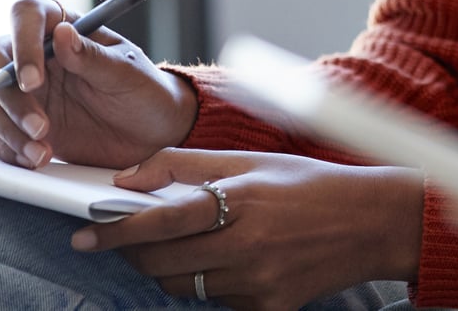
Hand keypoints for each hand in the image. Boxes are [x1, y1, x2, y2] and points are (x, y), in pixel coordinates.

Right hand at [0, 0, 196, 170]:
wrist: (151, 136)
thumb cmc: (143, 92)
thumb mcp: (126, 73)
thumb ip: (92, 56)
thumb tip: (62, 34)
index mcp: (62, 27)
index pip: (26, 15)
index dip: (21, 43)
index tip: (34, 80)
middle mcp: (33, 55)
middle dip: (7, 96)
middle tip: (40, 125)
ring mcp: (22, 91)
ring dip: (6, 128)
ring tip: (43, 150)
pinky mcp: (17, 125)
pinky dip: (6, 148)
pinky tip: (36, 158)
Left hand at [72, 149, 424, 310]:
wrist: (372, 223)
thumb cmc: (310, 185)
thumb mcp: (251, 161)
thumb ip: (185, 166)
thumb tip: (127, 178)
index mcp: (242, 200)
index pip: (162, 221)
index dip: (117, 231)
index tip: (85, 234)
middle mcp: (247, 246)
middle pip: (163, 263)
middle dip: (135, 252)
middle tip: (127, 239)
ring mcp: (258, 283)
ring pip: (184, 286)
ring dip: (172, 267)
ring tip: (190, 243)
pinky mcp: (269, 309)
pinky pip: (218, 302)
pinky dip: (213, 283)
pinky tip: (233, 261)